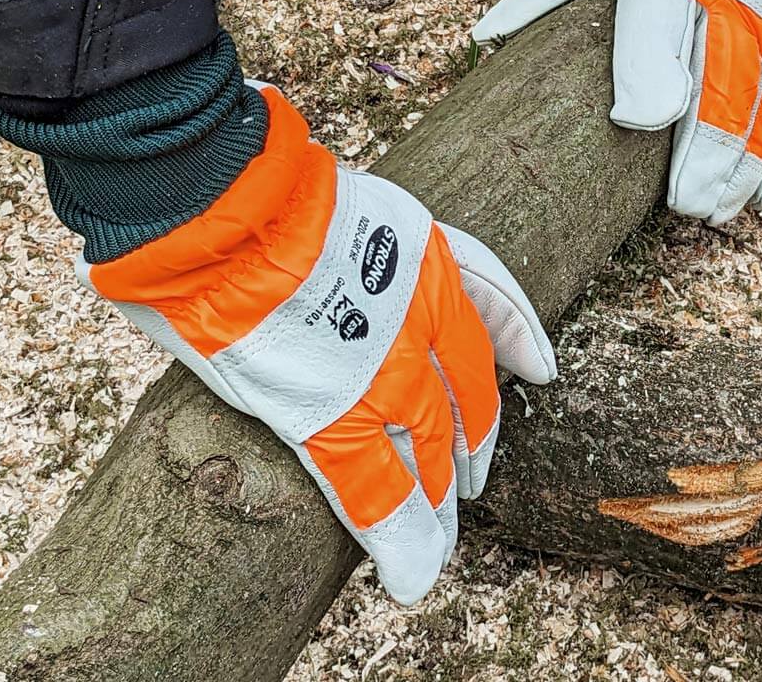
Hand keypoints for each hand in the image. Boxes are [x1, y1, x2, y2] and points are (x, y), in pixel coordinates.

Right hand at [77, 83, 555, 604]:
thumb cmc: (261, 191)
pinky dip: (396, 535)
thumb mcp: (344, 199)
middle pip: (469, 392)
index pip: (496, 309)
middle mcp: (423, 318)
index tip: (537, 370)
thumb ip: (362, 241)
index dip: (519, 345)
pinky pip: (376, 491)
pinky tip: (413, 571)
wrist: (224, 206)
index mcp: (427, 256)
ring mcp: (386, 373)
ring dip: (441, 494)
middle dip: (476, 437)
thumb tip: (338, 263)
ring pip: (432, 450)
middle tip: (475, 470)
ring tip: (446, 527)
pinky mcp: (336, 419)